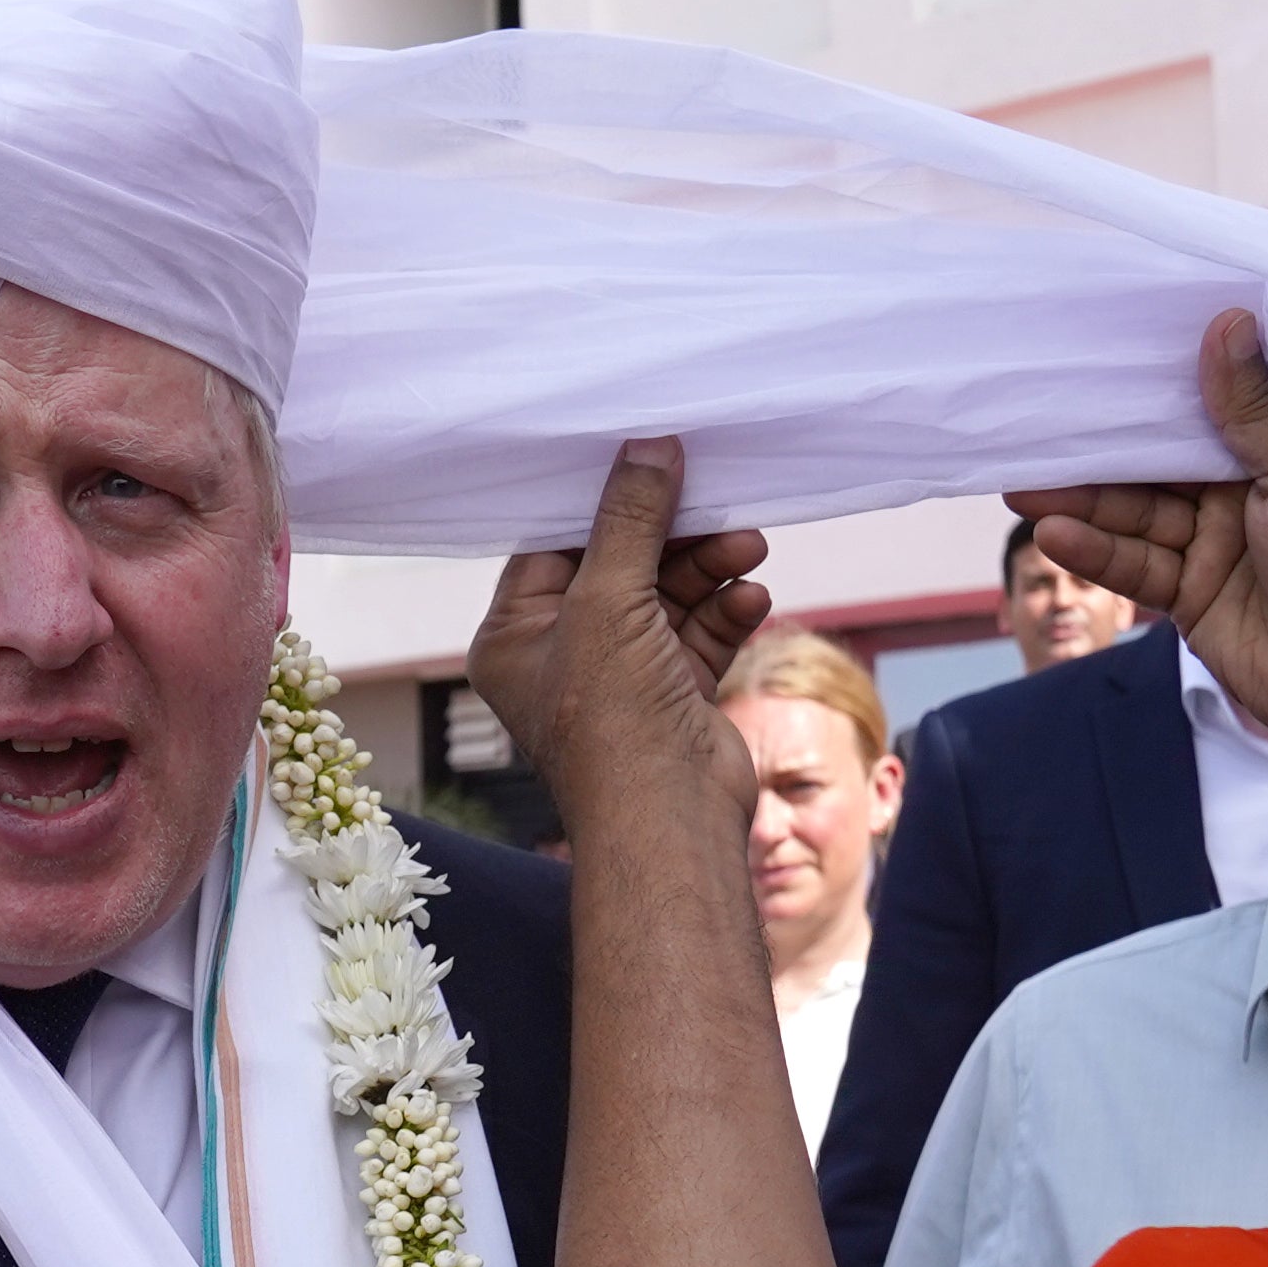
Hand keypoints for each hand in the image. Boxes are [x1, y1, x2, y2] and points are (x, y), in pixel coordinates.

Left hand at [466, 438, 774, 809]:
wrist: (669, 820)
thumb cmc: (611, 721)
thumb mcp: (609, 601)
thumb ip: (628, 520)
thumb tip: (648, 446)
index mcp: (514, 637)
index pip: (554, 547)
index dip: (601, 504)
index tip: (647, 457)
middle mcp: (562, 656)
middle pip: (620, 566)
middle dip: (672, 536)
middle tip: (714, 499)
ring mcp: (621, 677)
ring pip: (668, 598)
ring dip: (709, 569)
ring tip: (748, 545)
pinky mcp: (673, 695)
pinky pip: (700, 634)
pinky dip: (726, 612)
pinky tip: (753, 596)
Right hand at [1011, 308, 1267, 740]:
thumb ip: (1256, 411)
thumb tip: (1227, 323)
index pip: (1206, 409)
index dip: (1155, 389)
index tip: (1100, 360)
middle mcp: (1242, 494)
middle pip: (1158, 463)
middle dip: (1100, 449)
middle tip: (1038, 426)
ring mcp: (1213, 546)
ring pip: (1136, 514)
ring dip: (1081, 501)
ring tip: (1025, 485)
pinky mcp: (1191, 598)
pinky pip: (1136, 568)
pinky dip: (1095, 552)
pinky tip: (1056, 533)